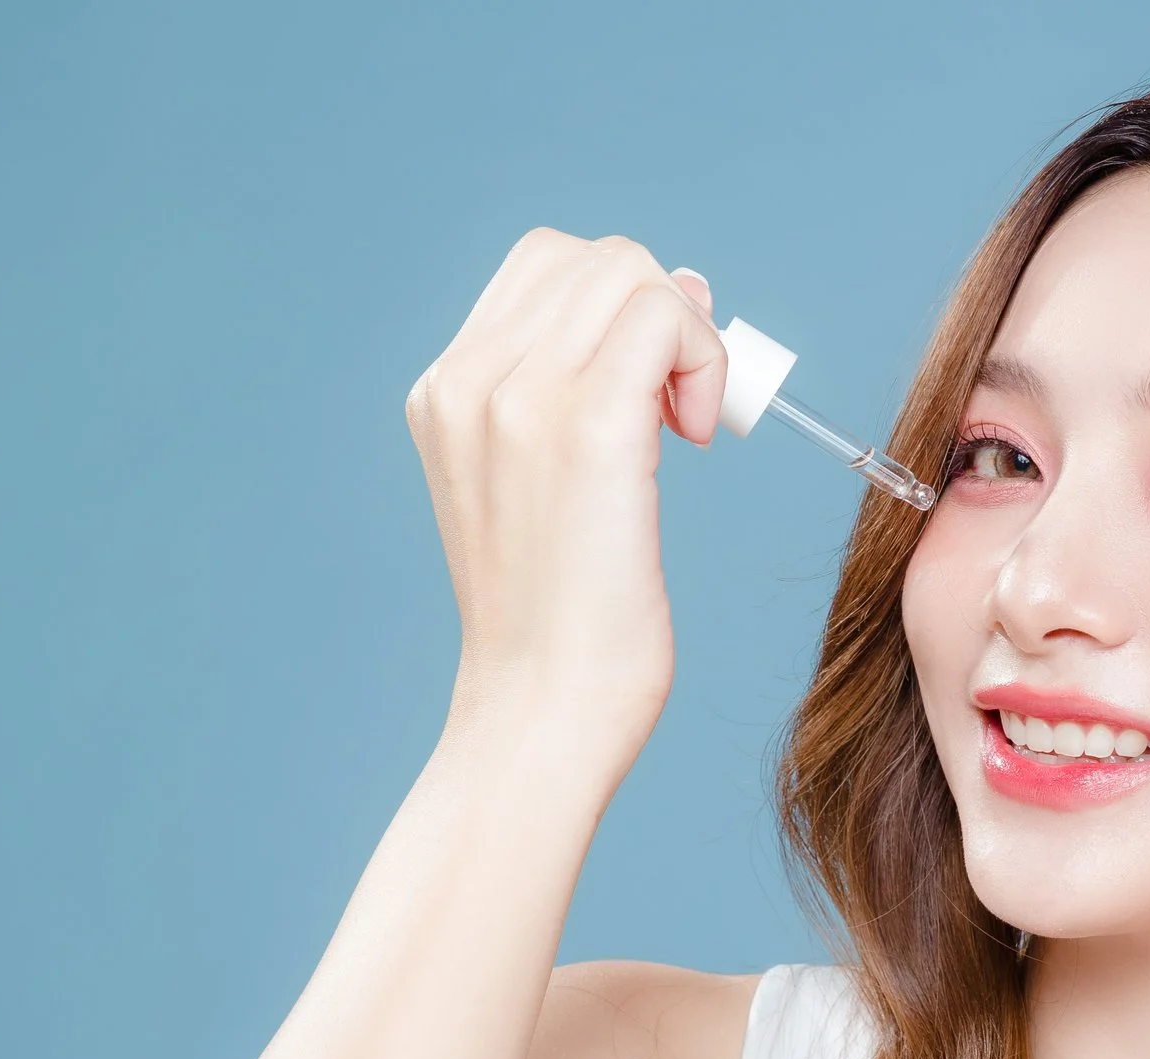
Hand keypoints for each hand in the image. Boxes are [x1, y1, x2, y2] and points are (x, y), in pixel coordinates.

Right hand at [405, 230, 726, 760]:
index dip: (622, 307)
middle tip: (682, 406)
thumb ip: (580, 386)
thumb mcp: (542, 486)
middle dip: (661, 313)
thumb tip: (678, 287)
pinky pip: (664, 317)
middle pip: (592, 258)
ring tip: (686, 424)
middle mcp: (467, 382)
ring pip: (631, 274)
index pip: (545, 268)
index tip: (655, 387)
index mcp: (444, 392)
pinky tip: (697, 432)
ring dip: (687, 337)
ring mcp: (517, 399)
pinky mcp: (588, 430)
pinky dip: (705, 358)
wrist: (542, 708)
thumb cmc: (563, 615)